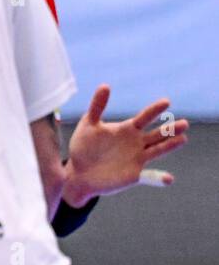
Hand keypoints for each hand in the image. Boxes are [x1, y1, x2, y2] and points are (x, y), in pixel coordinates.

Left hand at [64, 85, 188, 206]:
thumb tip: (105, 85)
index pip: (144, 117)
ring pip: (158, 150)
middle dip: (170, 129)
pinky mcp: (134, 175)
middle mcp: (137, 143)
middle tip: (185, 123)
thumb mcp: (89, 124)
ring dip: (170, 146)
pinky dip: (158, 178)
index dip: (154, 110)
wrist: (79, 171)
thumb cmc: (84, 145)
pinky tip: (168, 179)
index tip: (166, 102)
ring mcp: (138, 159)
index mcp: (127, 129)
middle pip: (157, 134)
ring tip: (183, 139)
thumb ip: (97, 106)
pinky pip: (149, 177)